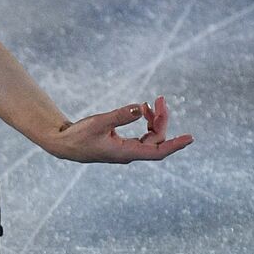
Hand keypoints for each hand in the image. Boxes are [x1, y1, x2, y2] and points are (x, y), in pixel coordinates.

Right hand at [45, 95, 193, 163]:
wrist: (63, 144)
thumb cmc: (78, 136)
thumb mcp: (98, 123)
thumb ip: (120, 116)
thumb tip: (139, 107)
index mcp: (126, 152)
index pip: (158, 151)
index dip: (175, 144)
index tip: (190, 138)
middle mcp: (129, 153)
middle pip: (156, 139)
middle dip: (161, 120)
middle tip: (159, 99)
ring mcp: (126, 149)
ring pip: (150, 137)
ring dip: (153, 120)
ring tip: (149, 103)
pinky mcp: (121, 145)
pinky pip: (142, 135)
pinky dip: (144, 122)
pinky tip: (141, 110)